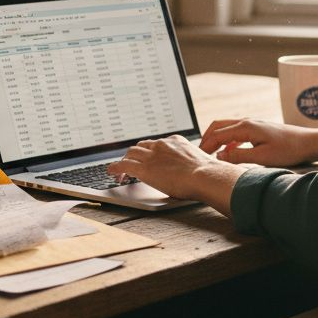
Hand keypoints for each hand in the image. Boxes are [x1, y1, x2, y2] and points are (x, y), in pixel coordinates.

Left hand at [107, 135, 245, 214]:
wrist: (204, 175)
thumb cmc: (206, 174)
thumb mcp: (197, 163)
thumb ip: (188, 164)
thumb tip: (190, 174)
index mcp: (175, 141)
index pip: (156, 144)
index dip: (149, 151)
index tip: (148, 157)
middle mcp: (161, 145)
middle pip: (141, 146)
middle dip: (134, 154)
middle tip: (131, 163)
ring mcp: (151, 155)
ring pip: (131, 153)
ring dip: (125, 161)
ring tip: (121, 170)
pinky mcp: (144, 168)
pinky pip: (123, 165)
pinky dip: (115, 168)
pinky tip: (111, 172)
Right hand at [200, 119, 317, 166]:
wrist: (307, 142)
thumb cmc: (288, 150)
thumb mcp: (261, 158)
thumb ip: (238, 157)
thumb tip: (219, 158)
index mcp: (245, 127)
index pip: (216, 135)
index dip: (204, 146)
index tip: (197, 158)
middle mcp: (247, 122)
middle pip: (217, 126)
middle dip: (206, 139)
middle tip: (199, 154)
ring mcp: (252, 124)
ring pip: (226, 128)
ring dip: (215, 139)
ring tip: (209, 154)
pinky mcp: (257, 129)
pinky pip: (235, 132)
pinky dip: (226, 140)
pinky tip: (227, 153)